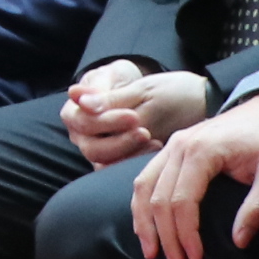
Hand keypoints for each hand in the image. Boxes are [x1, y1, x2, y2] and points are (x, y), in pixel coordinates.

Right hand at [62, 61, 216, 168]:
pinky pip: (118, 170)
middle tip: (144, 132)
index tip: (134, 116)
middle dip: (119, 142)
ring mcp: (98, 149)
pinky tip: (156, 148)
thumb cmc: (151, 88)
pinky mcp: (116, 162)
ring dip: (128, 152)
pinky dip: (136, 161)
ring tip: (152, 140)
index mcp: (78, 108)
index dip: (107, 121)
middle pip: (91, 147)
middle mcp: (82, 133)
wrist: (182, 101)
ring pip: (103, 163)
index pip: (83, 121)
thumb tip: (76, 96)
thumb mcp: (135, 88)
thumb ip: (107, 97)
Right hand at [131, 92, 258, 258]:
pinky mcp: (171, 149)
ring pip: (143, 188)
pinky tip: (147, 228)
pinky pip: (145, 179)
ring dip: (145, 224)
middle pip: (159, 199)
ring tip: (152, 254)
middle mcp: (180, 145)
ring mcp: (172, 145)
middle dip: (165, 238)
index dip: (186, 234)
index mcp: (203, 150)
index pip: (183, 200)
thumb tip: (239, 242)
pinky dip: (142, 206)